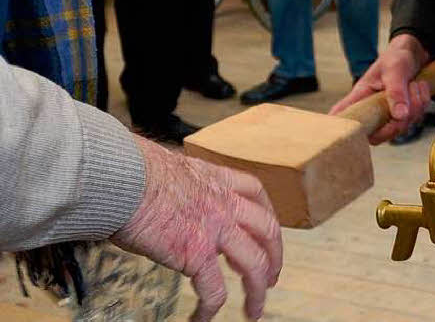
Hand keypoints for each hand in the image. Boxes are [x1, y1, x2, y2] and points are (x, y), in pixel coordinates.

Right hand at [111, 137, 282, 321]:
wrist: (123, 177)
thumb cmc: (132, 169)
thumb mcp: (168, 166)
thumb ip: (178, 182)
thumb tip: (160, 185)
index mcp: (215, 179)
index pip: (254, 192)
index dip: (266, 212)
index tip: (265, 229)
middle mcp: (223, 203)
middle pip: (267, 230)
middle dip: (274, 255)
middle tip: (271, 276)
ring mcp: (215, 229)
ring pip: (254, 264)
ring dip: (257, 290)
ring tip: (254, 309)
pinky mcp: (196, 254)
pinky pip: (214, 290)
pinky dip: (210, 309)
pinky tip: (201, 319)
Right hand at [329, 33, 431, 143]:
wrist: (412, 54)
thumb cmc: (396, 57)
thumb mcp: (395, 69)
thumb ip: (395, 92)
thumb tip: (400, 116)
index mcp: (360, 98)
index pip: (345, 121)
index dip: (346, 132)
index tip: (352, 133)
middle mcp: (372, 111)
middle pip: (380, 136)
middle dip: (401, 116)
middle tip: (409, 89)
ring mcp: (388, 116)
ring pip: (402, 127)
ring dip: (416, 104)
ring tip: (413, 83)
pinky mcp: (403, 116)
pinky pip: (416, 119)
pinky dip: (423, 102)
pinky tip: (419, 86)